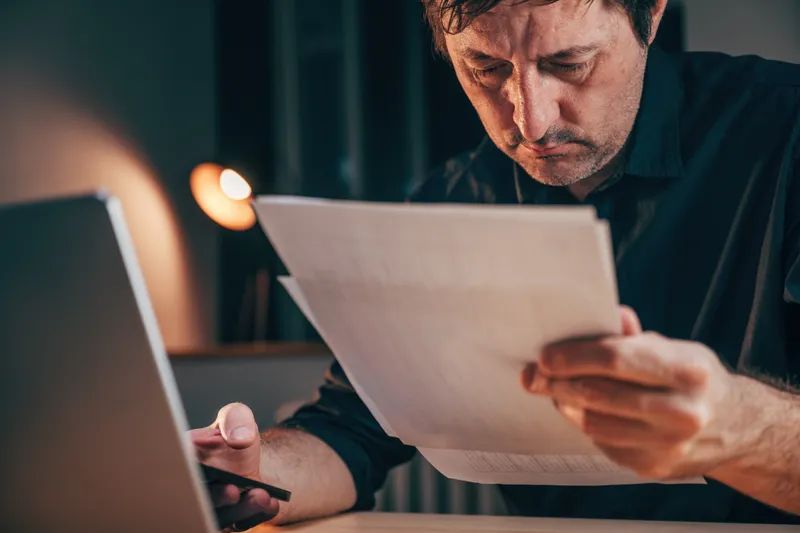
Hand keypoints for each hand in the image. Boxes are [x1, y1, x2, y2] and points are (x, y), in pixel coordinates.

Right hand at [191, 403, 279, 530]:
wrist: (247, 454)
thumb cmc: (233, 434)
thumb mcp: (236, 417)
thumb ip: (236, 420)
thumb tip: (239, 439)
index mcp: (183, 459)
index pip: (177, 469)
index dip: (186, 473)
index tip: (199, 470)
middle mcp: (191, 488)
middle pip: (196, 500)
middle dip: (215, 497)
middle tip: (232, 490)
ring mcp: (210, 506)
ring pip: (219, 517)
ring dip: (239, 510)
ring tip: (260, 495)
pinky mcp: (230, 519)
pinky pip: (240, 523)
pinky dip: (255, 515)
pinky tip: (271, 504)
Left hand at [522, 307, 746, 479]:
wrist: (736, 428)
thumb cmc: (694, 380)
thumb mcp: (675, 348)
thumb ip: (633, 337)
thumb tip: (605, 316)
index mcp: (688, 371)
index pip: (616, 360)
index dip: (574, 357)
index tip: (545, 356)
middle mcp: (682, 411)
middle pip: (598, 394)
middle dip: (557, 383)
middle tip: (534, 375)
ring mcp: (669, 444)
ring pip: (594, 423)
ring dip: (564, 404)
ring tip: (553, 390)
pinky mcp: (654, 466)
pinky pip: (603, 443)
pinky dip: (584, 424)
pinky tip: (579, 410)